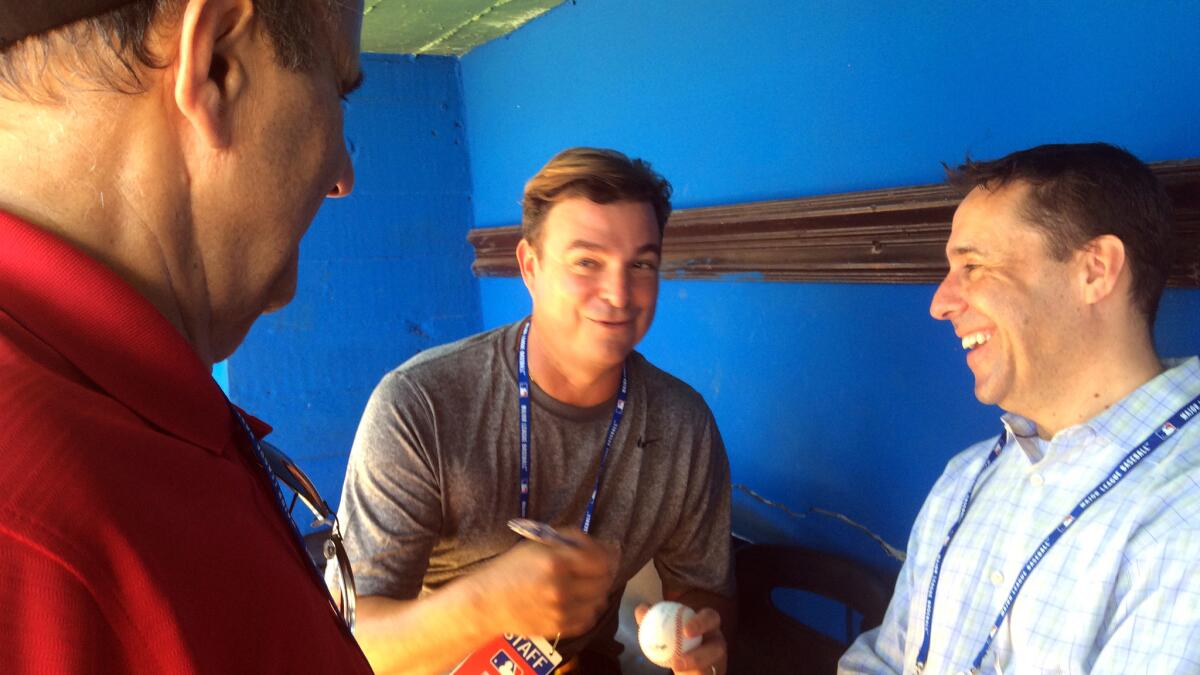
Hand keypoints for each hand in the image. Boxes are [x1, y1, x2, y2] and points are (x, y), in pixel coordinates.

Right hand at [472, 529, 616, 638]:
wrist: (487, 602)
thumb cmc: (511, 568)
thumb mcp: (538, 543)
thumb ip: (570, 539)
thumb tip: (602, 543)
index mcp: (556, 562)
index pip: (602, 558)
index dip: (610, 553)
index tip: (610, 550)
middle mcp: (562, 588)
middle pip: (605, 579)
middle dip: (606, 570)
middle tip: (600, 565)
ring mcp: (562, 611)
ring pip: (600, 599)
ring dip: (599, 589)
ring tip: (589, 582)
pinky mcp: (560, 628)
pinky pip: (589, 617)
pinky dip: (590, 607)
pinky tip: (580, 599)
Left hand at [635, 603, 725, 674]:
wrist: (686, 657)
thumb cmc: (676, 635)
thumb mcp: (666, 625)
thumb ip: (653, 617)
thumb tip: (641, 610)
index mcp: (709, 624)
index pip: (710, 618)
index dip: (701, 624)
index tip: (686, 631)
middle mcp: (717, 642)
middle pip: (717, 649)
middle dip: (699, 657)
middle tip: (676, 662)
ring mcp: (717, 662)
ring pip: (711, 670)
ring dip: (694, 672)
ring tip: (675, 671)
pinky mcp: (712, 674)